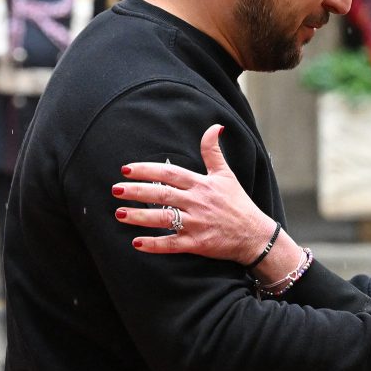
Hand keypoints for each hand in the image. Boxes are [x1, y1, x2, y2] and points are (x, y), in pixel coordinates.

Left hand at [112, 124, 275, 265]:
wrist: (254, 234)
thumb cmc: (238, 203)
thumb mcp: (227, 175)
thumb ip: (213, 152)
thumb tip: (215, 127)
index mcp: (202, 184)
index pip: (170, 173)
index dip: (148, 170)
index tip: (126, 169)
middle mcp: (198, 202)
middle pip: (163, 194)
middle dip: (137, 191)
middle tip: (115, 189)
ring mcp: (198, 223)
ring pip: (165, 219)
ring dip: (140, 217)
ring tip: (119, 214)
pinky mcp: (199, 243)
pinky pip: (173, 244)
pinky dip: (155, 244)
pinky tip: (137, 243)